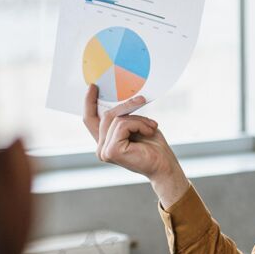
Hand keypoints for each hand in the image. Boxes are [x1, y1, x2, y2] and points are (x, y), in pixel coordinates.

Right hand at [83, 85, 187, 204]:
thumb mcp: (135, 126)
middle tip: (141, 100)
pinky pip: (123, 125)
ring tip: (151, 126)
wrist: (165, 165)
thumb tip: (117, 99)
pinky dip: (139, 124)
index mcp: (105, 143)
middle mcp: (101, 148)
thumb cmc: (154, 147)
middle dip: (126, 106)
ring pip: (116, 119)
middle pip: (105, 116)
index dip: (89, 102)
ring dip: (138, 119)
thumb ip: (122, 117)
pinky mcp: (111, 151)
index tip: (93, 87)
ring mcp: (104, 151)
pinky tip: (149, 132)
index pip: (90, 120)